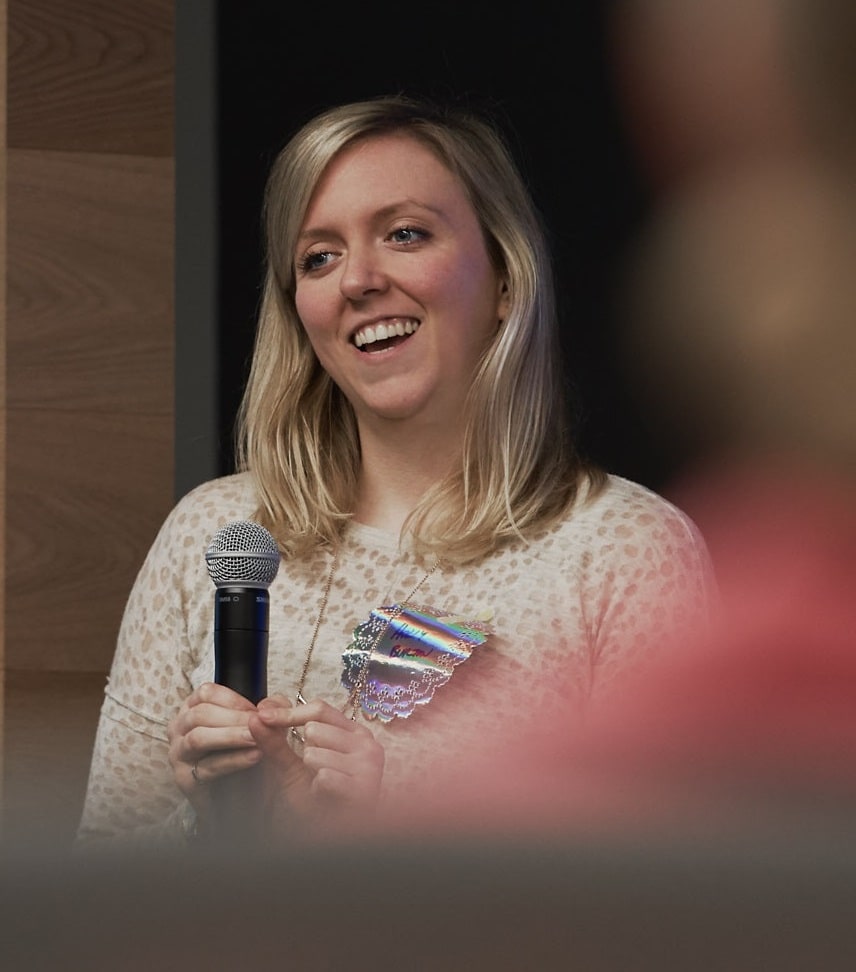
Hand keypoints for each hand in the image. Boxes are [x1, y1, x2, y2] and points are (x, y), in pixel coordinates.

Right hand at [167, 682, 260, 810]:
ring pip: (199, 738)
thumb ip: (273, 708)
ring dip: (231, 737)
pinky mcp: (185, 779)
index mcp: (194, 708)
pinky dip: (233, 760)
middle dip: (235, 719)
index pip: (206, 693)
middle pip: (201, 714)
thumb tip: (267, 706)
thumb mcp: (264, 724)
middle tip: (262, 724)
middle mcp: (180, 728)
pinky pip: (206, 767)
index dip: (234, 700)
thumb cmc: (247, 751)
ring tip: (257, 740)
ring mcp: (179, 753)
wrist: (239, 796)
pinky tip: (254, 757)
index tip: (257, 712)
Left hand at [248, 694, 384, 836]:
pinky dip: (317, 788)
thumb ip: (274, 740)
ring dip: (309, 771)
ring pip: (315, 753)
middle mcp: (367, 743)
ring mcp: (369, 765)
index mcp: (354, 732)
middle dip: (303, 750)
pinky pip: (325, 776)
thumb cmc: (314, 801)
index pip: (319, 709)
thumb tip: (255, 715)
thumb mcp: (290, 765)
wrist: (330, 838)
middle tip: (313, 770)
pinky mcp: (364, 788)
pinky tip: (326, 796)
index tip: (261, 715)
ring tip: (320, 785)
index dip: (288, 712)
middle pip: (314, 728)